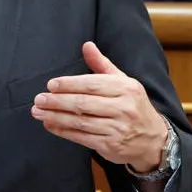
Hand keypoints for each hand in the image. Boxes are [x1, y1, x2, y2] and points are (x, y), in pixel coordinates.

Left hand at [31, 42, 169, 170]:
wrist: (153, 139)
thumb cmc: (133, 106)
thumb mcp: (123, 82)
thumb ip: (102, 65)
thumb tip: (86, 45)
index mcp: (126, 88)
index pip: (92, 84)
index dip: (69, 84)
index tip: (51, 85)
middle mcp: (123, 108)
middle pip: (83, 104)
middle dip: (58, 101)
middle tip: (39, 99)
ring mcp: (117, 129)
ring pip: (80, 122)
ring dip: (56, 117)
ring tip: (38, 112)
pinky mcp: (110, 146)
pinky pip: (82, 137)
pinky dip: (63, 131)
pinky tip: (50, 125)